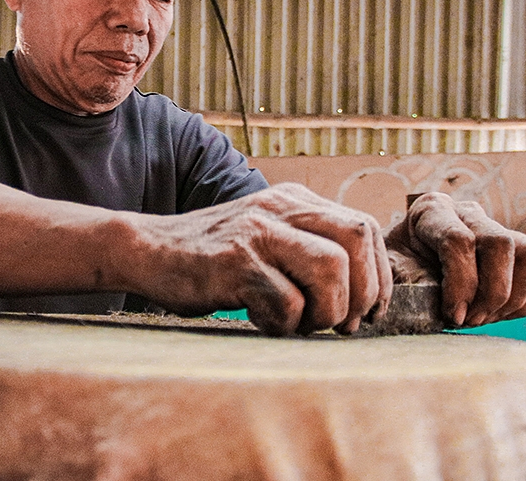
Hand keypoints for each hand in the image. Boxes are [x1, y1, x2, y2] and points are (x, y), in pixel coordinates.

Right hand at [131, 183, 392, 335]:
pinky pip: (286, 301)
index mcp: (293, 201)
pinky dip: (284, 324)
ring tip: (303, 325)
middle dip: (364, 292)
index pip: (364, 227)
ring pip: (331, 269)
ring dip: (327, 311)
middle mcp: (279, 208)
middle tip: (345, 325)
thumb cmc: (211, 256)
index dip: (379, 275)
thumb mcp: (265, 237)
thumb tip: (362, 293)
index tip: (371, 310)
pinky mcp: (234, 262)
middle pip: (357, 240)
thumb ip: (305, 247)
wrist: (146, 249)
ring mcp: (256, 232)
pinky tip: (262, 322)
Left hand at [383, 192, 525, 326]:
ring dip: (511, 299)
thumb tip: (414, 301)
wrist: (406, 274)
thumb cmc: (396, 273)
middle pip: (501, 243)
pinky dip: (523, 303)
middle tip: (469, 321)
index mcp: (432, 211)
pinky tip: (493, 314)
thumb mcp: (388, 271)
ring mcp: (497, 228)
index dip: (461, 284)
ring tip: (480, 319)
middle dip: (490, 293)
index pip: (460, 240)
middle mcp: (468, 213)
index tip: (452, 316)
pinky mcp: (518, 251)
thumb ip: (398, 277)